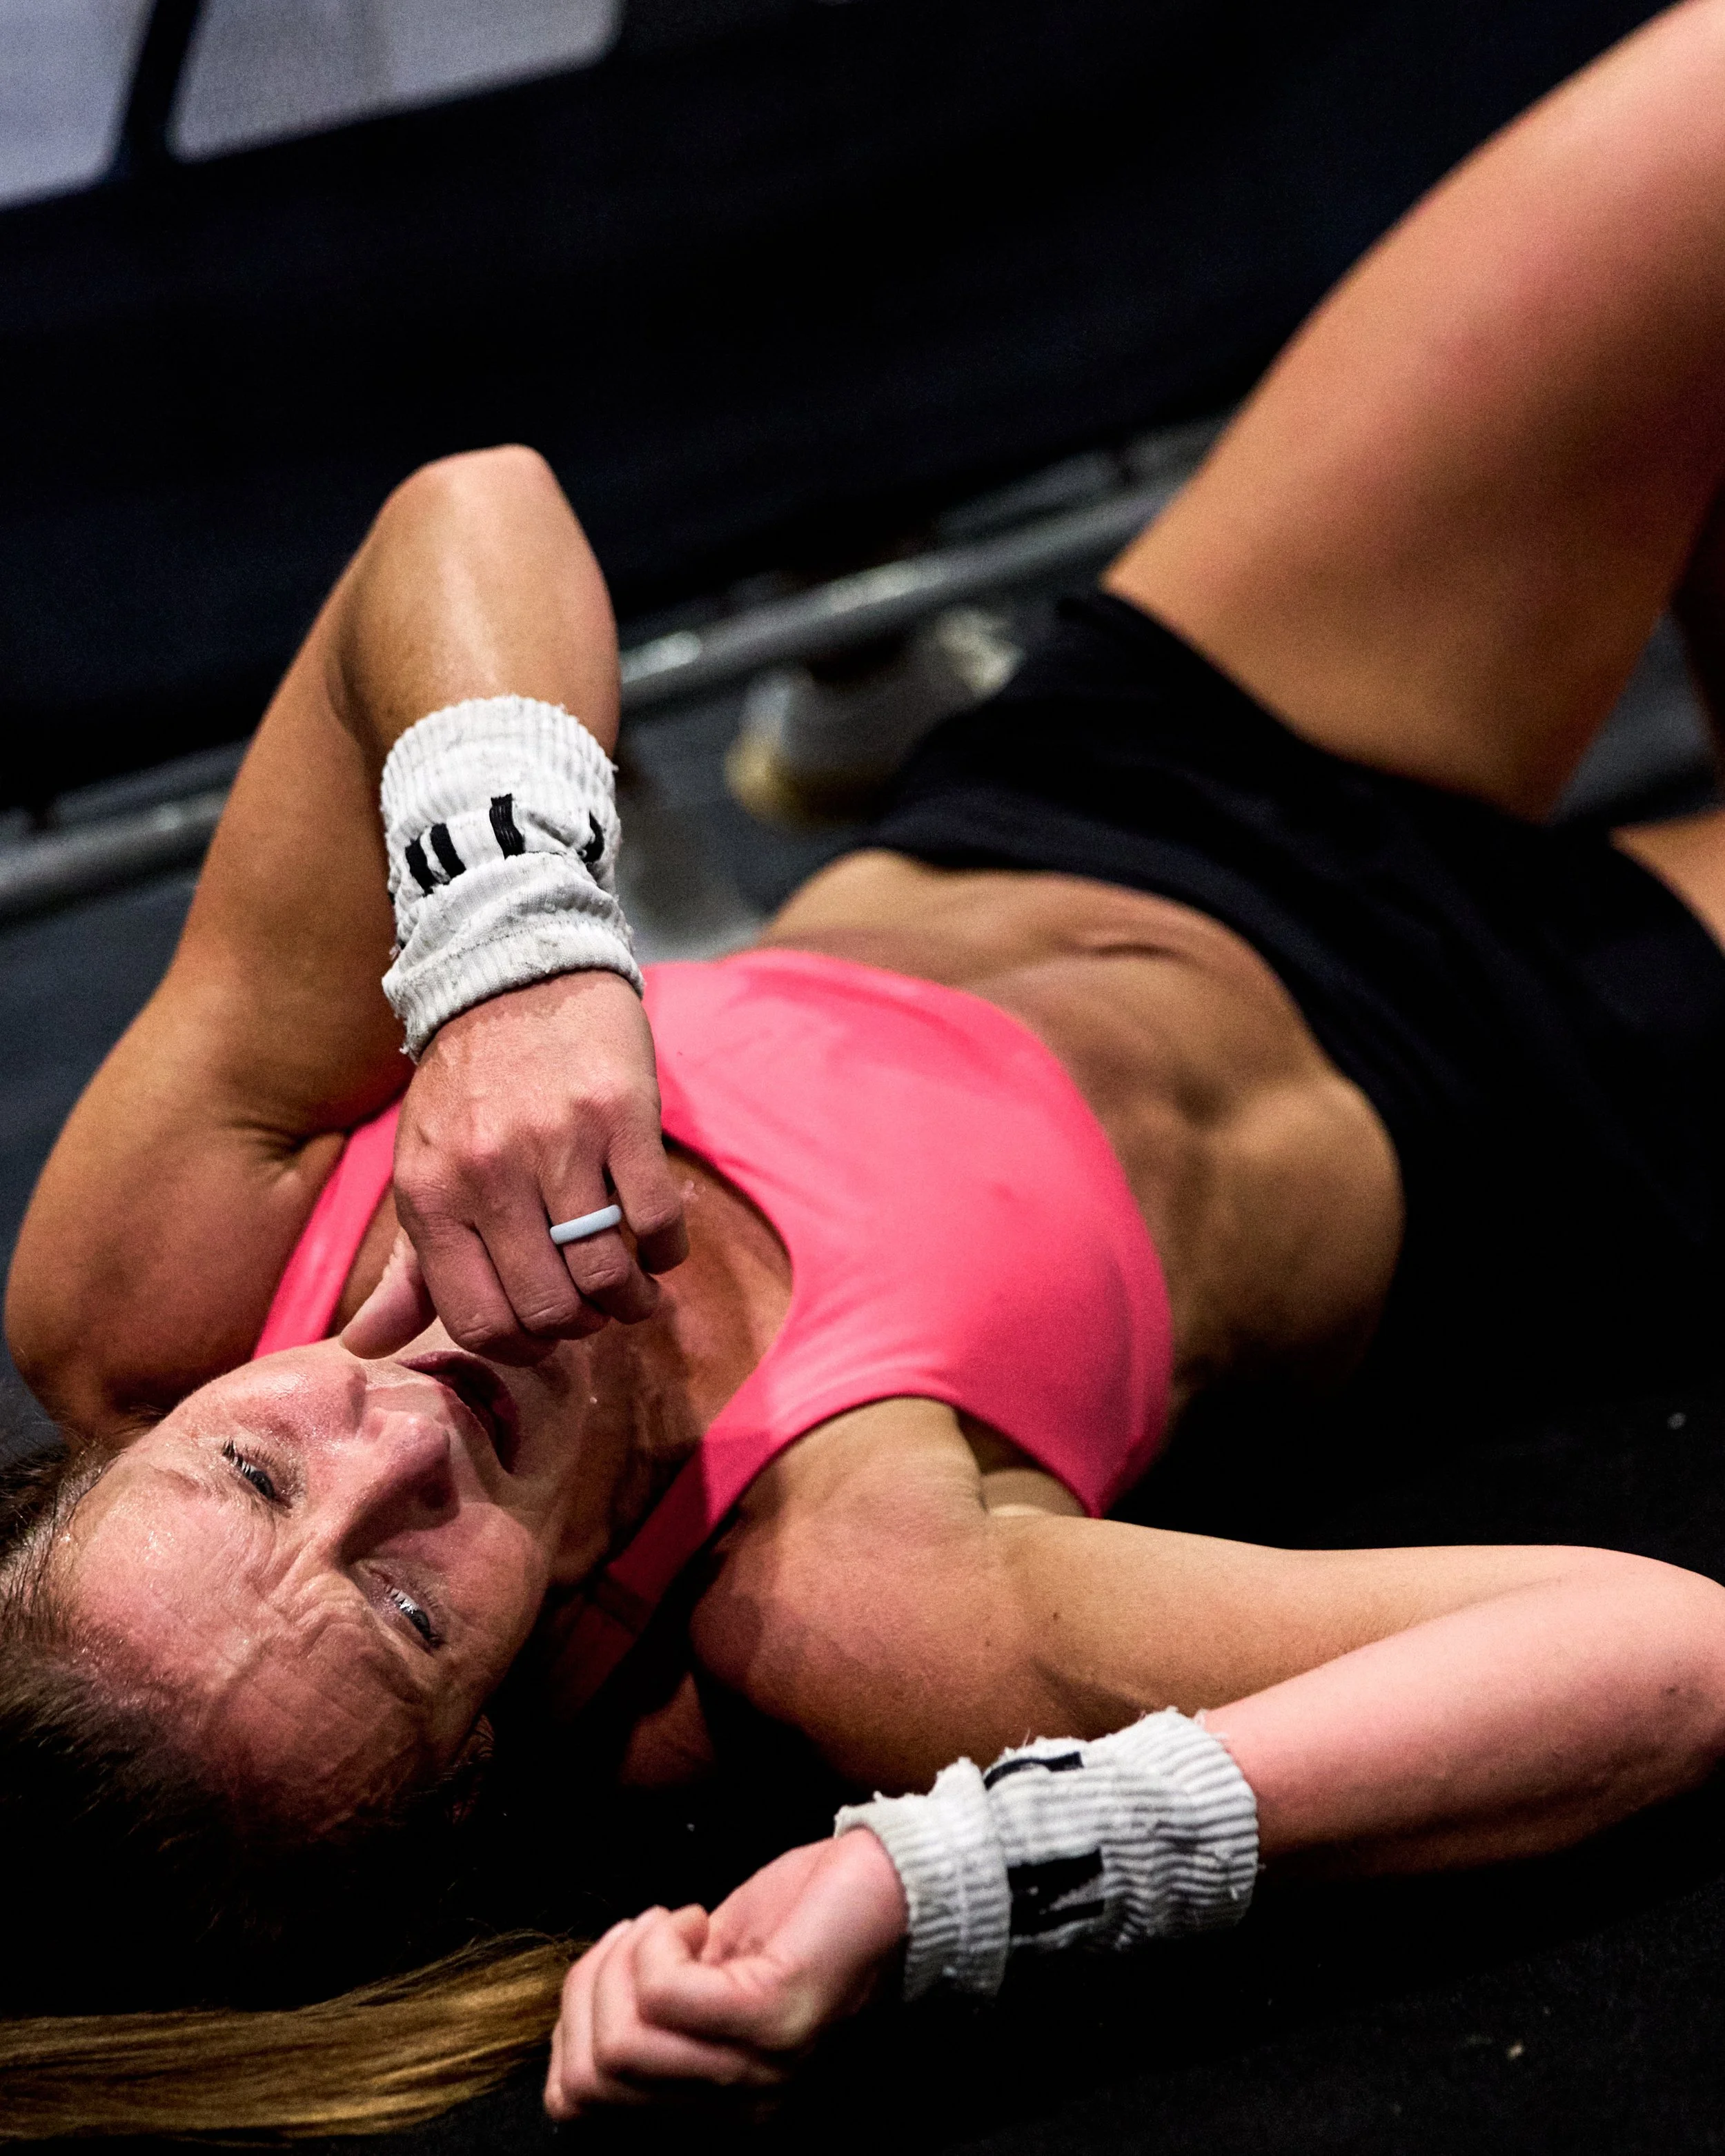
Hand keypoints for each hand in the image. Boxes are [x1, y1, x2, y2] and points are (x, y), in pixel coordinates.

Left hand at [343, 970, 688, 1362]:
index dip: (522, 1348)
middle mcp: (489, 1174)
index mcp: (432, 1196)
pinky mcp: (620, 1116)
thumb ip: (407, 1266)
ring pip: (606, 1271)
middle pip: (549, 1307)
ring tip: (636, 1290)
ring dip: (631, 1299)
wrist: (514, 974)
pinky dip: (666, 1252)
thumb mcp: (423, 1170)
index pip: (479, 1320)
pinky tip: (659, 1246)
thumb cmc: (467, 1087)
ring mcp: (558, 1144)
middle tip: (595, 1311)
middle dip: (581, 1326)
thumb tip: (363, 1348)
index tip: (545, 1335)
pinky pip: (656, 1219)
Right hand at [542, 1830, 908, 2116]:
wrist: (886, 1883)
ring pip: (620, 2040)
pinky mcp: (770, 2016)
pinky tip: (694, 1916)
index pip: (579, 2105)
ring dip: (622, 1959)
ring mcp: (755, 2068)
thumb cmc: (793, 1921)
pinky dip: (657, 1940)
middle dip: (588, 1987)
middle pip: (593, 2076)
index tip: (603, 1967)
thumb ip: (646, 2015)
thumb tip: (570, 2022)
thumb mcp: (702, 1980)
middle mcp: (735, 2108)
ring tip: (669, 1924)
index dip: (566, 2027)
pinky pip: (663, 1993)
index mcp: (711, 2107)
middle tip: (635, 1936)